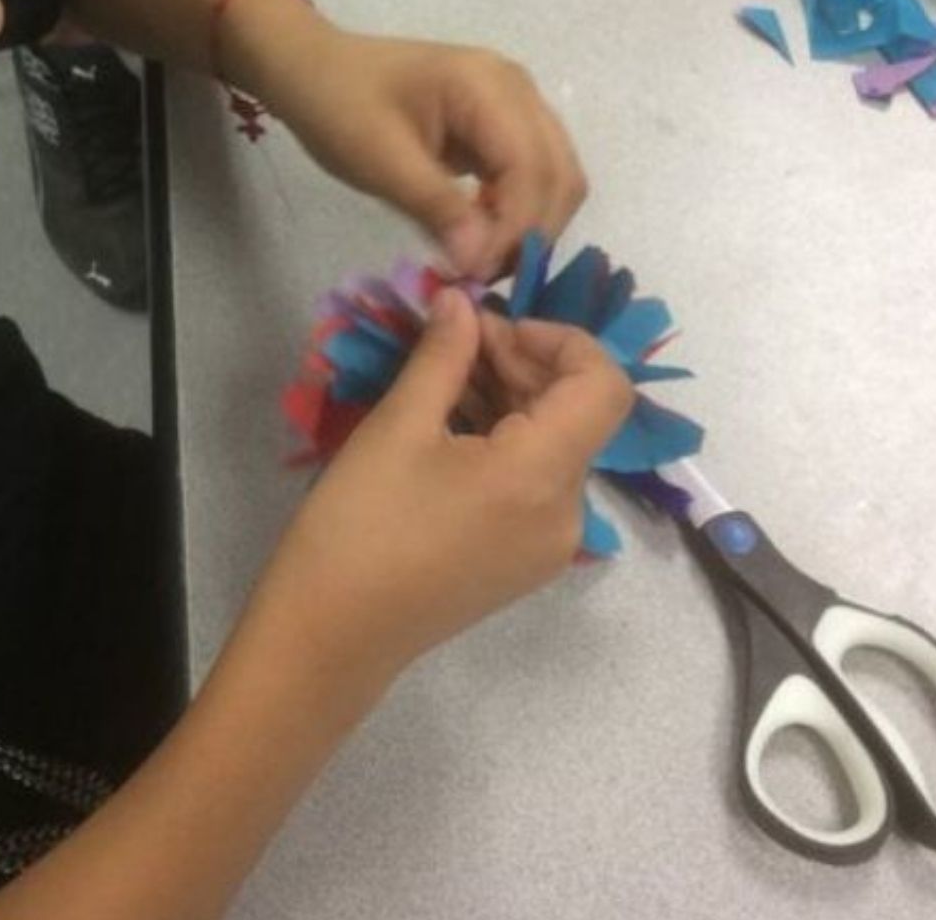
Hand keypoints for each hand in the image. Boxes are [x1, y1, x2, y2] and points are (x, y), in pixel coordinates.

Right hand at [245, 291, 632, 693]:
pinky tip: (448, 427)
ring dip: (512, 399)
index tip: (491, 327)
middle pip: (578, 414)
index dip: (560, 339)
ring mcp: (549, 545)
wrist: (331, 636)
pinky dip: (505, 440)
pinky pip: (535, 481)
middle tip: (454, 341)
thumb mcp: (398, 426)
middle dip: (525, 363)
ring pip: (555, 445)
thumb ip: (443, 355)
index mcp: (543, 476)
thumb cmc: (360, 526)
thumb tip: (462, 299)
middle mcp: (567, 514)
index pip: (604, 385)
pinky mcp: (524, 561)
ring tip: (442, 378)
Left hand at [254, 25, 586, 278]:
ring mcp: (516, 105)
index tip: (477, 273)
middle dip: (531, 232)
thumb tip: (481, 260)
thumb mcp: (379, 160)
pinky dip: (517, 212)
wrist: (313, 69)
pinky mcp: (502, 126)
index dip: (515, 228)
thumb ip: (436, 207)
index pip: (531, 168)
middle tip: (481, 278)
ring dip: (530, 226)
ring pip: (555, 178)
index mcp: (489, 86)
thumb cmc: (338, 106)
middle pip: (559, 175)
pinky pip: (532, 176)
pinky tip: (479, 237)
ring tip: (480, 263)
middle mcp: (518, 90)